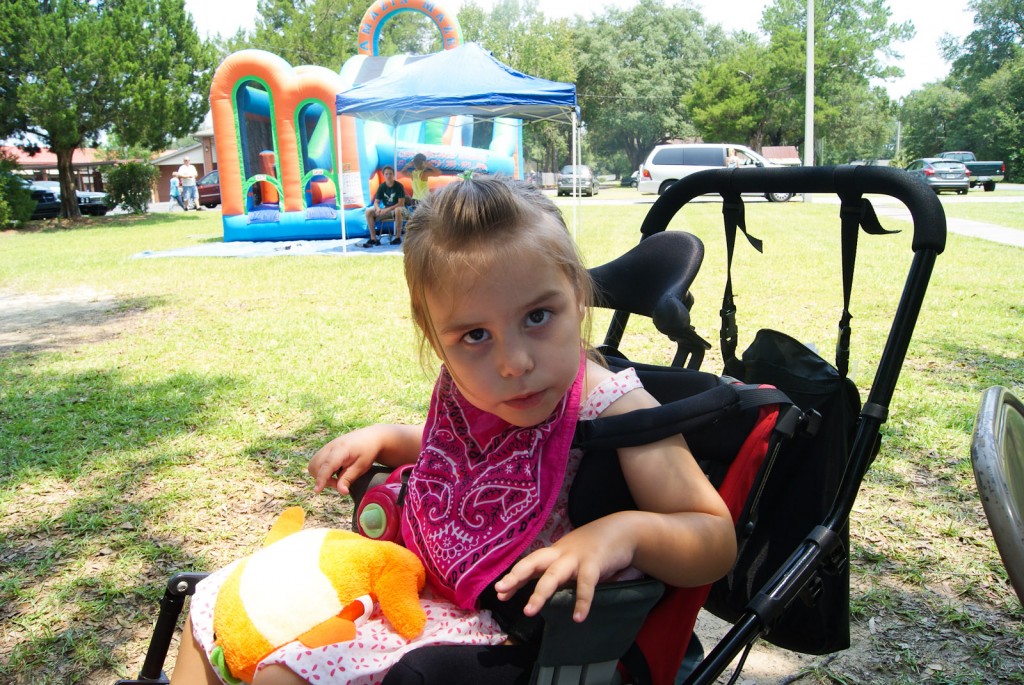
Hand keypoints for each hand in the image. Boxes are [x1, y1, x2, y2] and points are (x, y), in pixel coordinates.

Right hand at [308, 426, 386, 495]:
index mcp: (341, 449)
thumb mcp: (361, 467)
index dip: (321, 478)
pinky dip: (322, 470)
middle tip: (339, 482)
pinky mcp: (325, 449)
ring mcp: (326, 447)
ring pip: (313, 464)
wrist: (369, 437)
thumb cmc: (367, 452)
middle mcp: (330, 446)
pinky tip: (334, 471)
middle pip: (315, 465)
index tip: (317, 491)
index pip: (327, 465)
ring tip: (336, 477)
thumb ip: (349, 478)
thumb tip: (341, 491)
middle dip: (323, 478)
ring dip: (321, 474)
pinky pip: (316, 462)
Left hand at [492, 515, 635, 622]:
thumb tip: (543, 593)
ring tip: (529, 611)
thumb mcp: (572, 558)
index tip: (499, 592)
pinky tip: (578, 617)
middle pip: (533, 563)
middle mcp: (561, 553)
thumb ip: (558, 572)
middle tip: (501, 591)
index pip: (529, 564)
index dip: (514, 577)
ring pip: (553, 575)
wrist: (622, 531)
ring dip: (540, 593)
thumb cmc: (594, 548)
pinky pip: (586, 584)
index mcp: (554, 553)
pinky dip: (582, 601)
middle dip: (516, 576)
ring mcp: (576, 557)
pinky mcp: (595, 562)